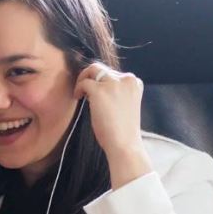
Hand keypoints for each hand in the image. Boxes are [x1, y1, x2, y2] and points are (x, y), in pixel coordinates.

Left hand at [75, 62, 151, 188]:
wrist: (124, 144)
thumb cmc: (123, 131)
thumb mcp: (125, 105)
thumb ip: (116, 93)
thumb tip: (97, 88)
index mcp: (135, 83)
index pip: (114, 74)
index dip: (102, 82)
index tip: (96, 93)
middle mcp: (126, 79)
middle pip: (103, 69)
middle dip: (92, 77)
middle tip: (84, 91)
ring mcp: (113, 83)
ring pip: (93, 69)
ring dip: (83, 78)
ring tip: (79, 92)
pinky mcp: (100, 90)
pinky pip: (84, 82)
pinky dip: (78, 88)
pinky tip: (78, 98)